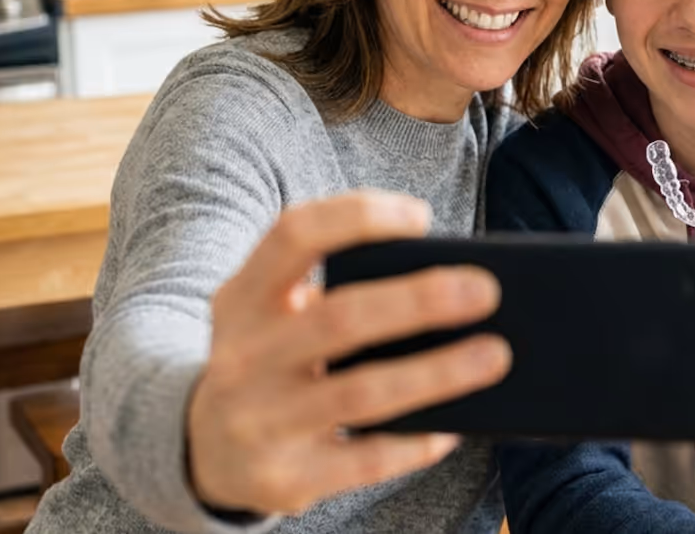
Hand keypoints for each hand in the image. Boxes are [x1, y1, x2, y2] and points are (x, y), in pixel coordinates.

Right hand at [187, 191, 510, 516]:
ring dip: (438, 372)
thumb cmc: (271, 359)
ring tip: (496, 355)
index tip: (422, 217)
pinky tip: (457, 426)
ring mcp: (258, 421)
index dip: (360, 218)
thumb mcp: (274, 315)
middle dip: (419, 300)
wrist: (198, 449)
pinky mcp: (281, 478)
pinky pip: (364, 459)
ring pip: (361, 392)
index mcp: (242, 297)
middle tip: (487, 290)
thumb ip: (336, 291)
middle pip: (340, 317)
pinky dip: (416, 441)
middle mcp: (242, 356)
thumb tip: (451, 287)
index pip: (294, 234)